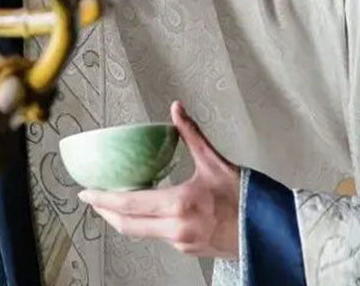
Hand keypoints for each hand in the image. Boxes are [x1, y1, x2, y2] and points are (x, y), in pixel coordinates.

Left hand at [78, 101, 240, 258]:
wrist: (272, 229)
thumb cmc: (248, 198)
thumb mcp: (216, 162)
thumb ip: (191, 135)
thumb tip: (176, 109)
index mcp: (180, 205)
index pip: (129, 205)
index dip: (103, 200)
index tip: (87, 193)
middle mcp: (177, 229)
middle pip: (127, 225)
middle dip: (106, 213)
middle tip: (94, 199)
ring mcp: (182, 243)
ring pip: (142, 233)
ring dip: (125, 219)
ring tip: (116, 203)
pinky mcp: (189, 250)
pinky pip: (160, 236)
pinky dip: (147, 224)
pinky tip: (147, 211)